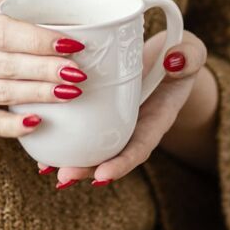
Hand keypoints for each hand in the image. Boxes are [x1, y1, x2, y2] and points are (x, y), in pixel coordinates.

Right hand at [0, 0, 87, 138]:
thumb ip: (1, 7)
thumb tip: (52, 5)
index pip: (6, 33)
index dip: (42, 40)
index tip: (73, 44)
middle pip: (9, 65)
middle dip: (49, 70)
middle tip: (80, 73)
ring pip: (2, 94)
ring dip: (41, 95)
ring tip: (72, 93)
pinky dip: (14, 126)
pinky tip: (40, 122)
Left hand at [50, 30, 213, 187]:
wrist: (167, 58)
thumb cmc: (180, 56)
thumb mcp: (191, 53)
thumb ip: (189, 57)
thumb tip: (174, 61)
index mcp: (157, 119)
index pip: (140, 145)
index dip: (122, 162)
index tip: (103, 175)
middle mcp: (134, 126)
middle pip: (110, 153)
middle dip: (87, 168)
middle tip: (64, 177)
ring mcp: (115, 122)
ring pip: (91, 146)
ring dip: (68, 159)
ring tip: (45, 168)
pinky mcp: (99, 111)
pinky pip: (79, 127)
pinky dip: (59, 137)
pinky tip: (38, 148)